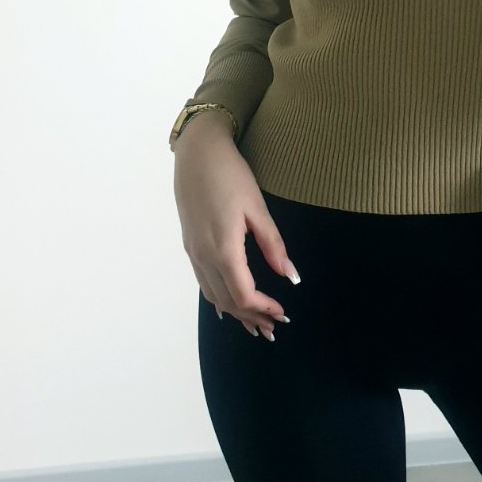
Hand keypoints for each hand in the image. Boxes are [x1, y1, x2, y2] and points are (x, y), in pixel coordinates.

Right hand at [173, 121, 297, 340]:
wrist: (197, 153)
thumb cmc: (231, 175)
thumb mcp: (258, 208)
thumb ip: (273, 245)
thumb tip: (291, 276)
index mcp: (223, 249)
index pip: (243, 295)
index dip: (263, 309)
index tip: (282, 313)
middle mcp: (204, 257)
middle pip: (227, 301)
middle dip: (251, 317)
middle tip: (273, 328)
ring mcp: (193, 252)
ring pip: (212, 295)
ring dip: (235, 312)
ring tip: (255, 324)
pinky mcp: (190, 245)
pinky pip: (204, 282)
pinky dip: (219, 298)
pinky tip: (229, 305)